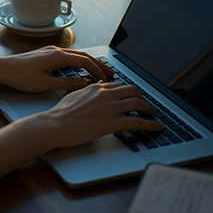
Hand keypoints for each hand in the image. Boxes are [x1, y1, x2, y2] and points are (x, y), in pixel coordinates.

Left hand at [0, 46, 114, 92]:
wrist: (2, 69)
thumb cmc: (20, 76)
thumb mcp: (45, 84)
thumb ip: (66, 84)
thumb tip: (83, 84)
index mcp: (58, 56)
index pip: (84, 61)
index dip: (97, 70)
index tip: (106, 79)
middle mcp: (56, 51)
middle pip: (83, 56)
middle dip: (98, 64)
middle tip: (110, 72)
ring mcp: (50, 51)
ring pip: (75, 55)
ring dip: (88, 62)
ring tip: (98, 71)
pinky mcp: (45, 55)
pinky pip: (67, 56)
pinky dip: (78, 62)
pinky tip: (79, 69)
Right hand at [36, 82, 163, 149]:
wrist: (54, 125)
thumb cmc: (59, 114)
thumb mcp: (73, 95)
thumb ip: (85, 91)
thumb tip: (92, 88)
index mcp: (96, 88)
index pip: (119, 85)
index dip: (128, 91)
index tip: (132, 95)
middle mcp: (106, 94)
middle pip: (132, 91)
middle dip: (142, 97)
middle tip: (145, 104)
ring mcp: (110, 108)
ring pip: (138, 103)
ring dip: (149, 109)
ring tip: (153, 115)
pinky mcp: (113, 122)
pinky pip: (138, 122)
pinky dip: (151, 124)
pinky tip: (157, 127)